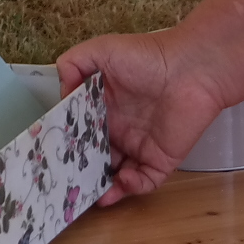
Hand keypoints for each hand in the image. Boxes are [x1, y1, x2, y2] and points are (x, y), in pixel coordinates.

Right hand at [54, 31, 242, 201]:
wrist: (192, 68)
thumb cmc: (146, 56)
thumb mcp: (100, 50)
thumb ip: (72, 65)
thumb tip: (61, 95)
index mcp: (103, 109)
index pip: (80, 133)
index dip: (67, 145)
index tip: (51, 156)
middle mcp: (119, 131)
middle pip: (95, 158)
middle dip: (81, 172)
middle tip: (66, 183)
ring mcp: (140, 147)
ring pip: (116, 176)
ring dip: (102, 187)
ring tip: (88, 194)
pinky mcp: (160, 160)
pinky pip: (144, 182)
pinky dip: (130, 188)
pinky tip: (120, 182)